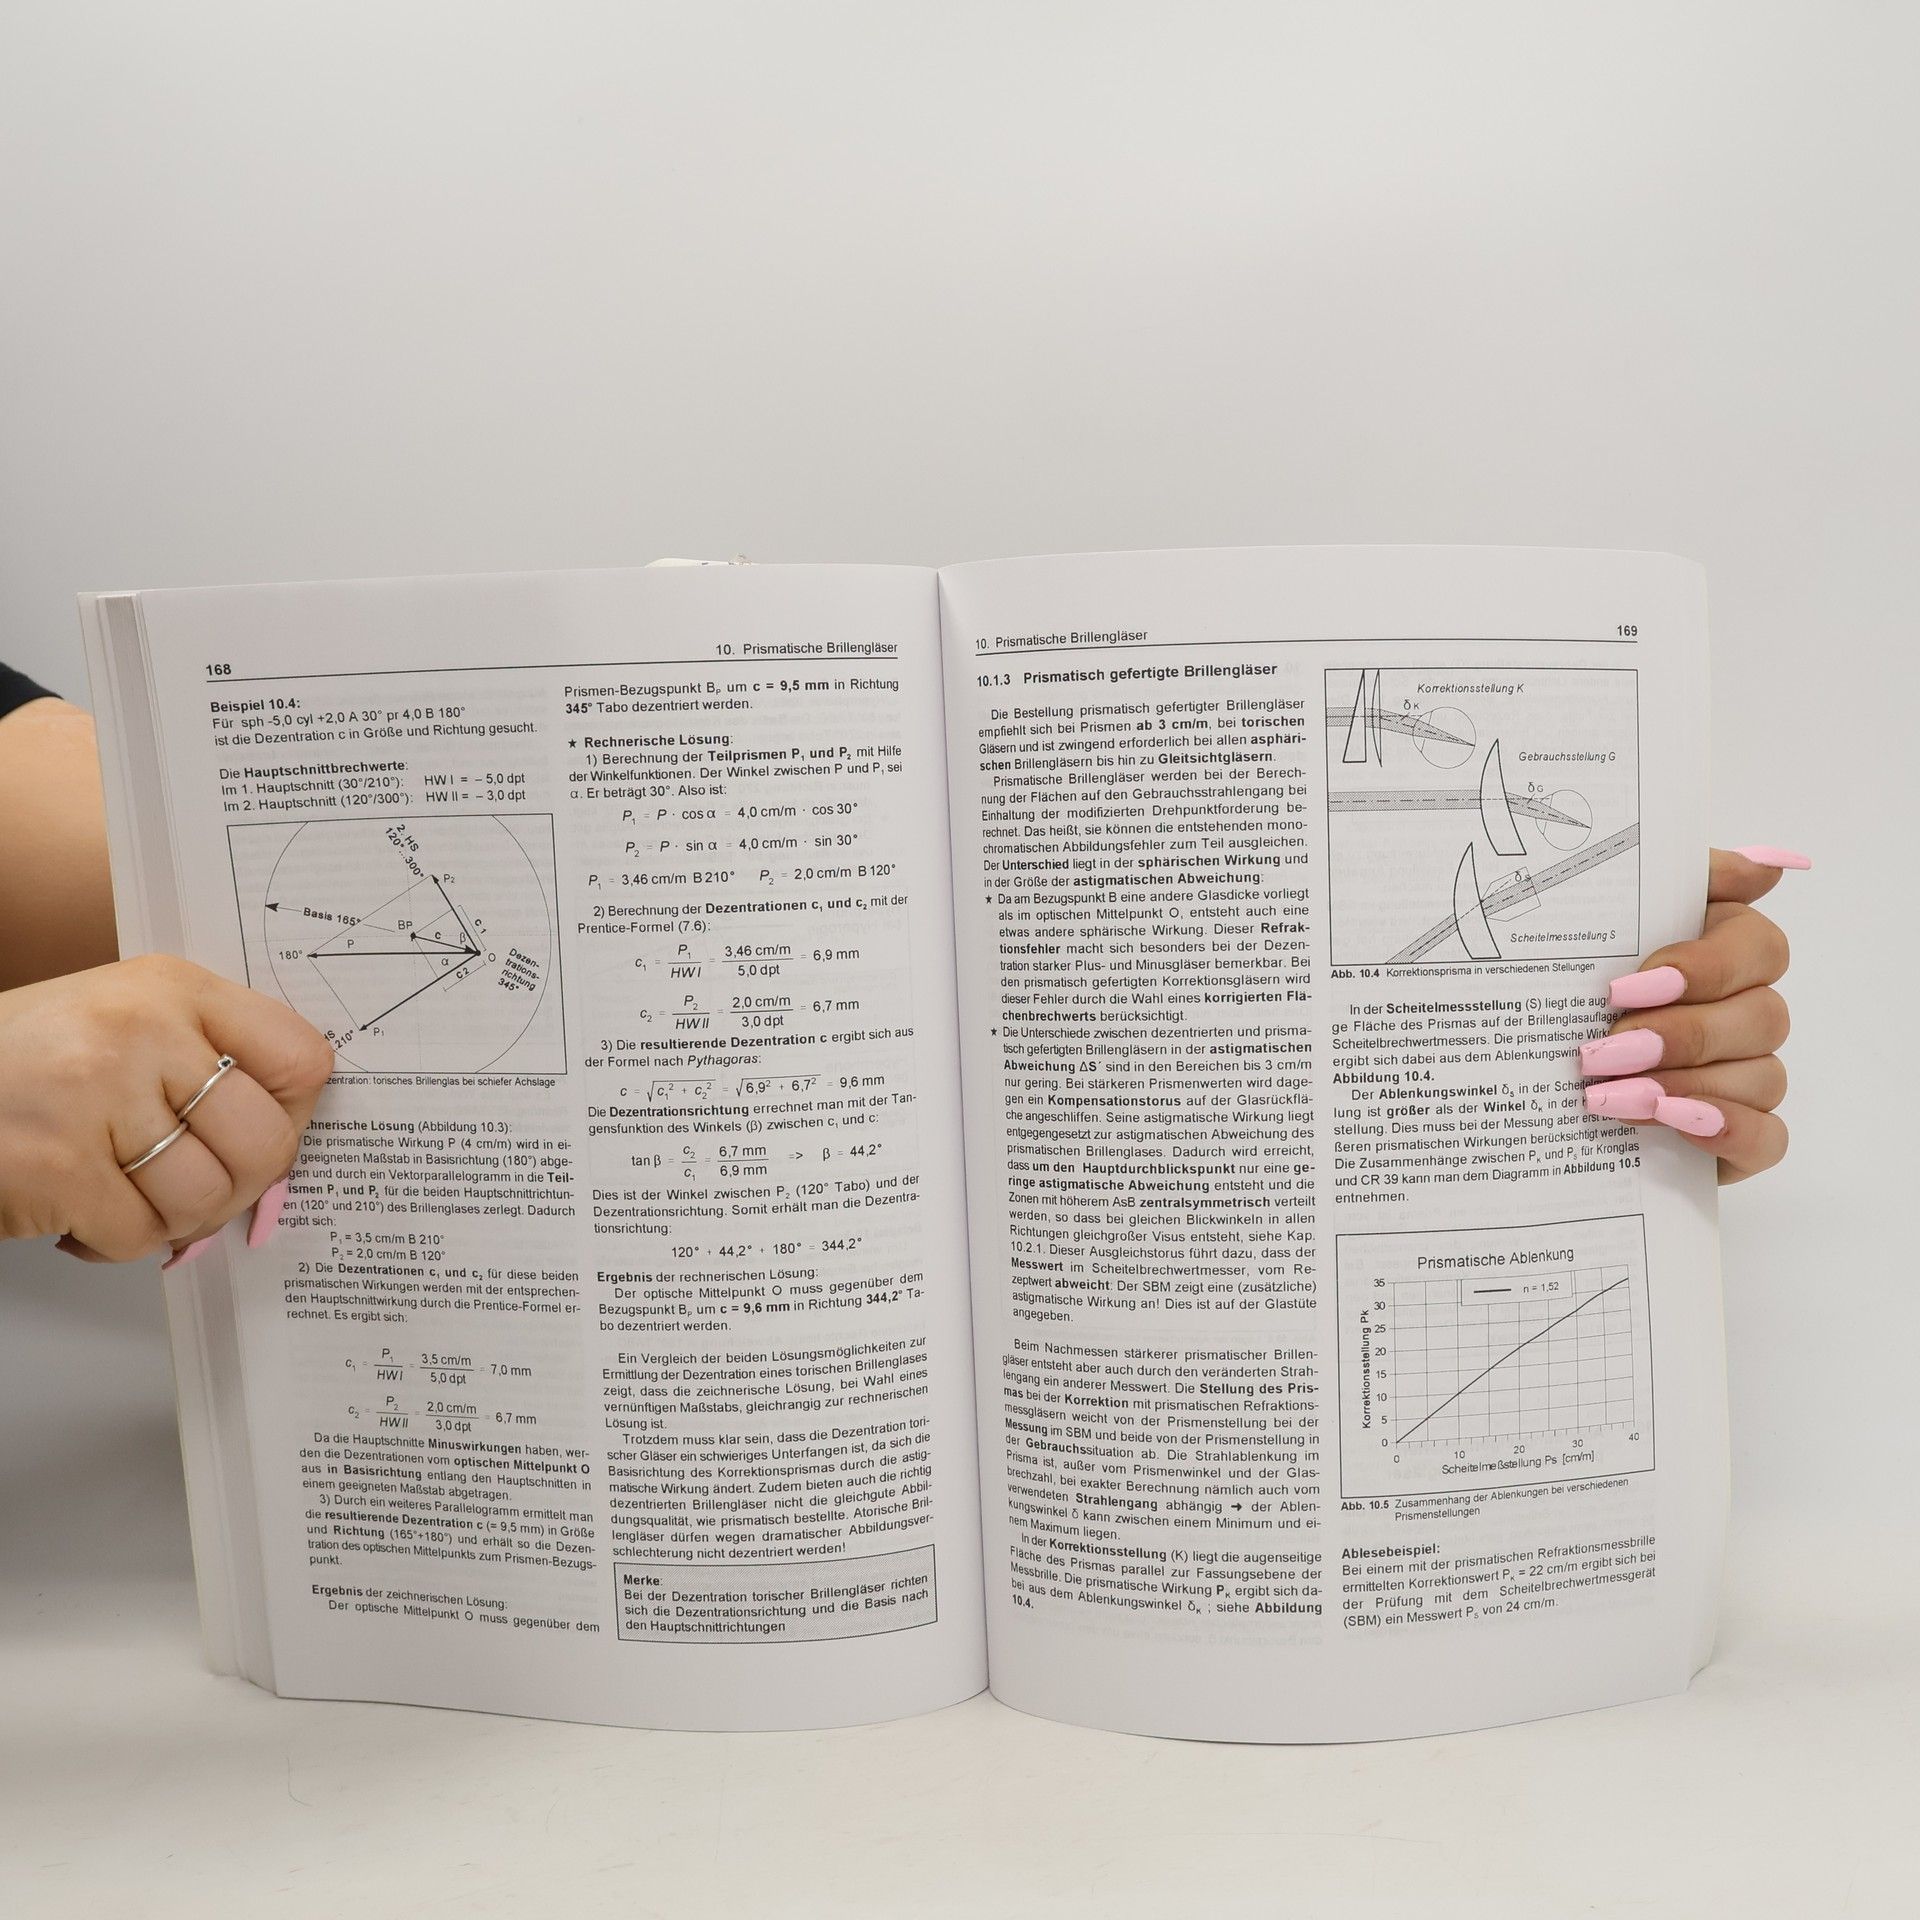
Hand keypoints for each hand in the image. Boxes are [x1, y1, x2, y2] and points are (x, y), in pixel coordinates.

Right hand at [0, 954, 333, 1262]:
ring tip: (124, 1192)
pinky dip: (111, 1241)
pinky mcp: (59, 1165)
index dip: (296, 1114)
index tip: (267, 1130)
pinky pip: (139, 1235)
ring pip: (204, 1197)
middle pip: (266, 1142)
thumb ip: (207, 1061)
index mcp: (172, 989)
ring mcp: (97, 1096)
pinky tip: (77, 1210)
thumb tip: (288, 1136)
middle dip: (238, 1185)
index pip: (301, 1057)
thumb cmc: (23, 1062)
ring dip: (169, 1218)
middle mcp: (141, 1031)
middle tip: (195, 1186)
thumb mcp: (124, 1023)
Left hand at [1580, 846, 1806, 1183]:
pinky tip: (1671, 1121)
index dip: (1704, 967)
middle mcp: (1745, 1010)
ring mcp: (1747, 1076)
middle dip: (1681, 1035)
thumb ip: (1672, 877)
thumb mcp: (1594, 917)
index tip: (1625, 988)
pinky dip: (1728, 1129)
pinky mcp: (1737, 1137)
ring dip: (1686, 1086)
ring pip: (1763, 1077)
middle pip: (1764, 1016)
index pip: (1760, 947)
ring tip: (1609, 1097)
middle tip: (1604, 1051)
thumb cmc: (1564, 982)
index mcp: (1722, 950)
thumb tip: (1765, 864)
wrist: (1518, 1067)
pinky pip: (1770, 1138)